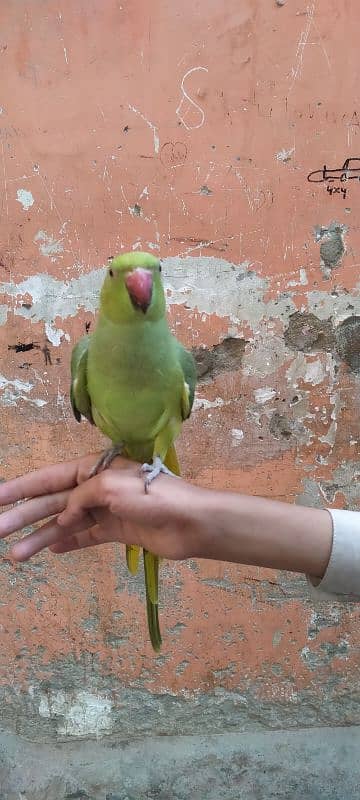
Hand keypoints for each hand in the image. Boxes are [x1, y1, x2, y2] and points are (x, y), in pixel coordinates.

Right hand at [0, 454, 203, 561]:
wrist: (191, 522)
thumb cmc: (153, 496)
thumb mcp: (110, 487)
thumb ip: (80, 498)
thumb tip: (63, 518)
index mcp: (93, 468)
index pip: (48, 478)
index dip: (20, 488)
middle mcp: (96, 487)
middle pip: (52, 502)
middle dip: (23, 515)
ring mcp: (106, 511)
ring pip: (65, 524)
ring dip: (40, 537)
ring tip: (16, 556)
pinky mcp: (117, 532)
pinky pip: (85, 537)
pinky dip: (67, 543)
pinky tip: (49, 551)